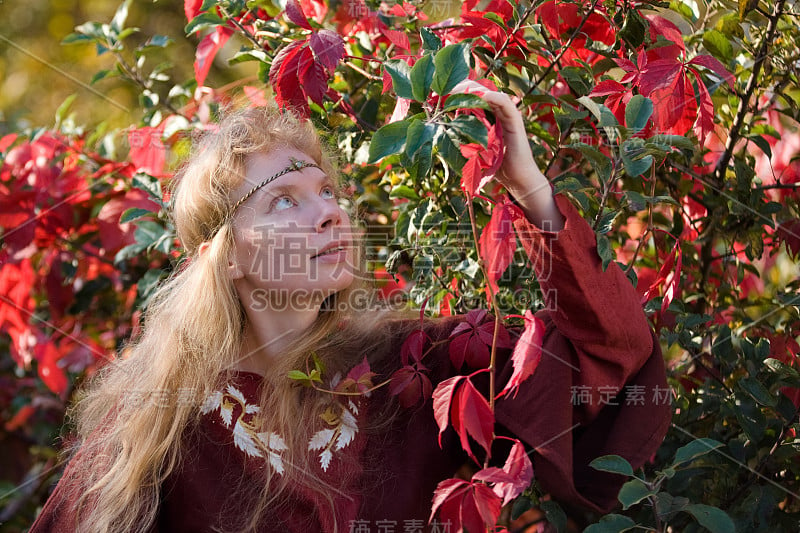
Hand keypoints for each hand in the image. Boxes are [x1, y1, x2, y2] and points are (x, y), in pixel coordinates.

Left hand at [451, 80, 563, 230]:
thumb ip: (460, 137)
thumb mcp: (472, 149)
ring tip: (455, 91)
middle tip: (441, 91)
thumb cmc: (494, 167)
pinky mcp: (515, 121)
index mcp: (485, 116)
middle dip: (459, 87)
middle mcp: (496, 112)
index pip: (471, 96)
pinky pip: (505, 103)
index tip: (436, 95)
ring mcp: (506, 114)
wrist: (517, 179)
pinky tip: (483, 96)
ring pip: (490, 93)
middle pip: (478, 90)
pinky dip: (494, 97)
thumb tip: (438, 130)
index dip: (455, 91)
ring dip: (472, 90)